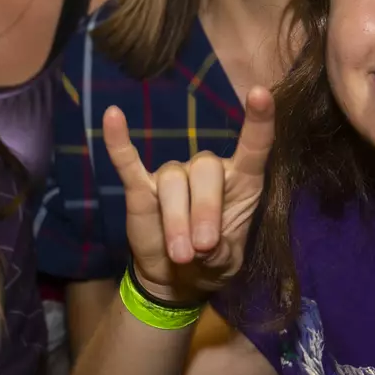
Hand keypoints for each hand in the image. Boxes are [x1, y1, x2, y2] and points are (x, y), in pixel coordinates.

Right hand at [103, 86, 275, 302]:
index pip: (253, 146)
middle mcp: (207, 171)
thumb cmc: (211, 263)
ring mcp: (173, 177)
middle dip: (205, 211)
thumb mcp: (227, 264)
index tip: (261, 95)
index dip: (259, 121)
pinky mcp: (141, 188)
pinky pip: (129, 162)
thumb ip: (222, 253)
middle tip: (202, 250)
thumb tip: (204, 245)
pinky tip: (113, 117)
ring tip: (181, 256)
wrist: (176, 280)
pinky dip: (119, 142)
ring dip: (177, 220)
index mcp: (241, 182)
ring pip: (173, 181)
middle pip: (206, 169)